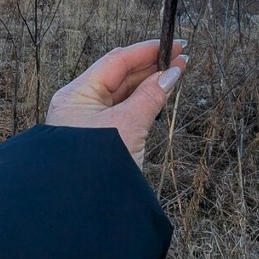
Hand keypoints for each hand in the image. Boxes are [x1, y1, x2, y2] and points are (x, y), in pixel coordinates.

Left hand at [45, 39, 187, 168]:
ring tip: (176, 74)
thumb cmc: (96, 166)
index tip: (175, 44)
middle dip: (151, 66)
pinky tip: (159, 97)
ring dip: (148, 84)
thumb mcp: (128, 126)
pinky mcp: (97, 140)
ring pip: (121, 95)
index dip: (147, 50)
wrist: (81, 214)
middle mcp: (79, 104)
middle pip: (118, 75)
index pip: (116, 61)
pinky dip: (141, 103)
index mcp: (77, 94)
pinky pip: (121, 113)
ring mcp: (87, 122)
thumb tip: (172, 73)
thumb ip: (150, 96)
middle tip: (181, 58)